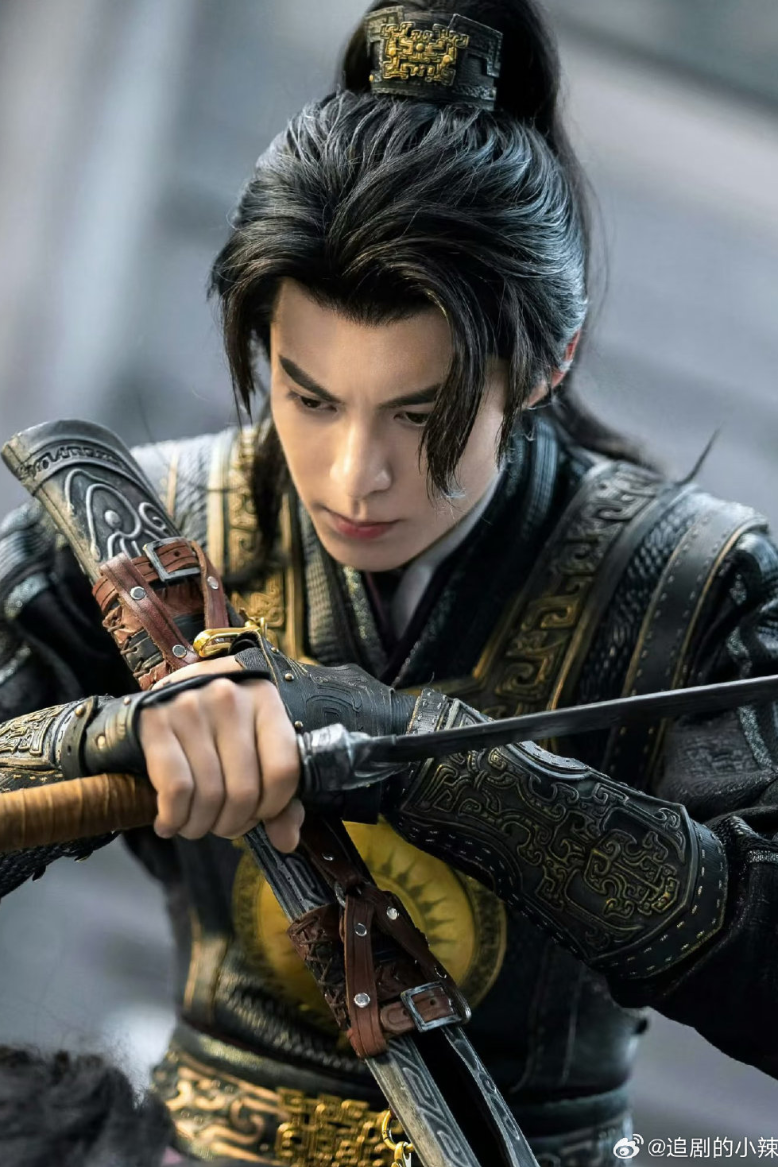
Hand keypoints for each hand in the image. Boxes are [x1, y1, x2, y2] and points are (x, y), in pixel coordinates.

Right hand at [138, 658, 302, 850]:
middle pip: (244, 790)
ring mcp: (189, 707)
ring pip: (210, 794)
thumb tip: (286, 841)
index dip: (272, 807)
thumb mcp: (254, 745)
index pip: (283, 770)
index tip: (258, 815)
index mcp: (263, 699)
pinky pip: (176, 789)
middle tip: (221, 826)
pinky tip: (169, 822)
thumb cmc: (216, 727)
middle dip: (232, 823)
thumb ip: (280, 793)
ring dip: (201, 826)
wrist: (163, 695)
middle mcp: (228, 697)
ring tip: (194, 826)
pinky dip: (174, 818)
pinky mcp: (154, 722)